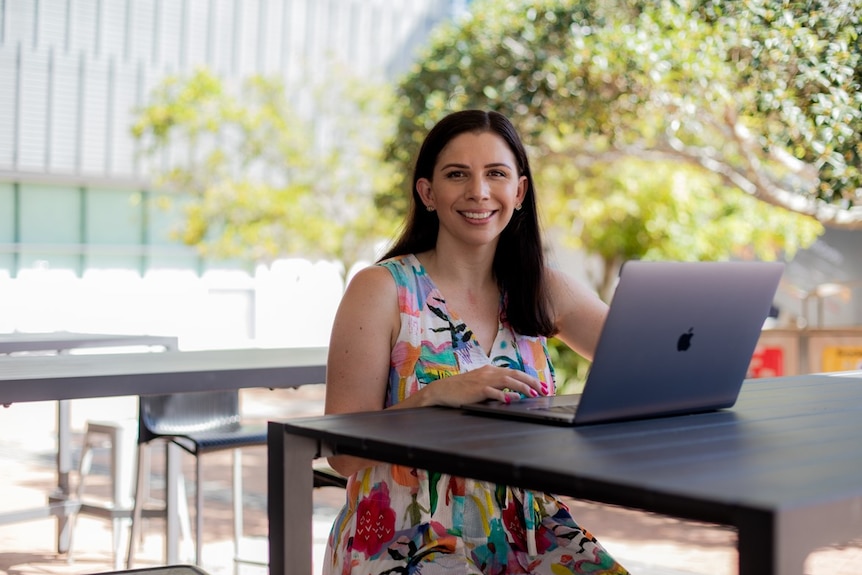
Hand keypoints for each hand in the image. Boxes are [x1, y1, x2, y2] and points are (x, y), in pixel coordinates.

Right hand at [420, 365, 547, 407]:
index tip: (541, 386)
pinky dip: (504, 395)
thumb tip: (512, 393)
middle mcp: (489, 372)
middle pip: (515, 374)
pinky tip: (512, 399)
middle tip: (544, 389)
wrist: (442, 390)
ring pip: (508, 381)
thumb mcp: (480, 383)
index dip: (529, 378)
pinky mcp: (477, 390)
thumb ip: (495, 385)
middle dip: (532, 382)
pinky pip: (493, 391)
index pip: (515, 372)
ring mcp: (483, 380)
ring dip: (523, 387)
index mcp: (490, 370)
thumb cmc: (461, 389)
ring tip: (533, 394)